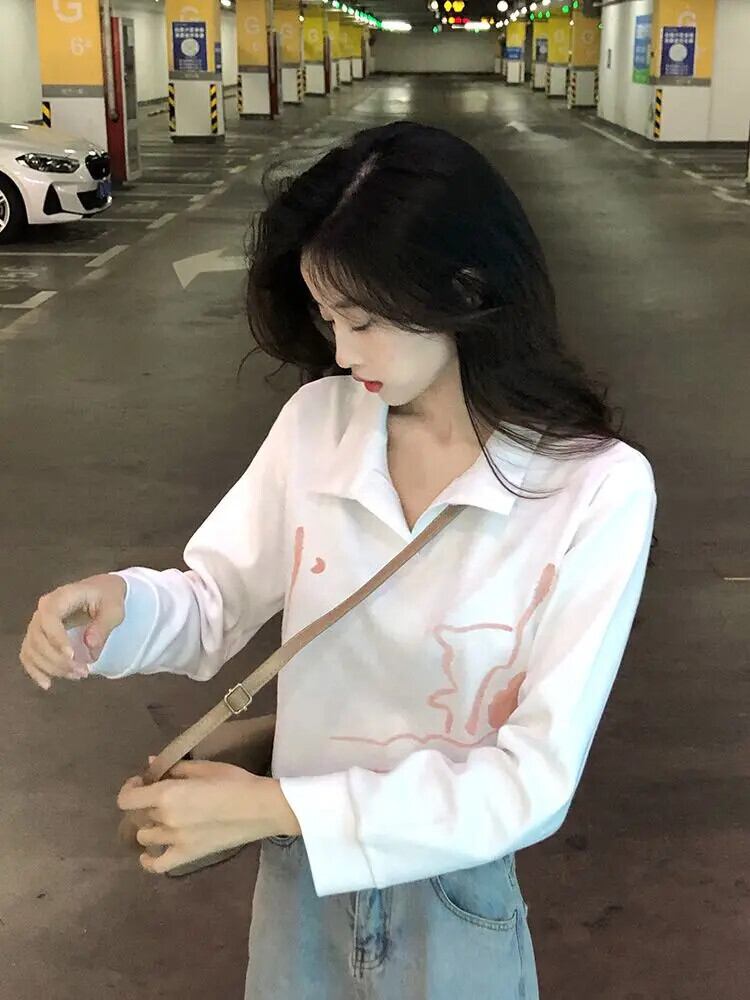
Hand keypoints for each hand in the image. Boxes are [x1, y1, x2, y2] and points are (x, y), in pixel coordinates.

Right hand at [19, 573, 126, 689]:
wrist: (101, 593)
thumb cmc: (108, 598)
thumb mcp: (114, 608)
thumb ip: (103, 626)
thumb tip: (89, 646)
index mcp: (60, 598)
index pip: (49, 618)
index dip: (57, 639)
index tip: (72, 656)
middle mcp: (42, 610)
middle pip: (38, 638)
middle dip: (58, 660)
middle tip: (83, 672)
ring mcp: (37, 625)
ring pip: (32, 650)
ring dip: (51, 668)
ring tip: (77, 675)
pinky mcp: (38, 638)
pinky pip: (28, 655)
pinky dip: (35, 671)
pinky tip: (48, 684)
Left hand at [117, 759, 298, 874]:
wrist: (260, 808)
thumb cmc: (235, 782)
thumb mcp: (206, 768)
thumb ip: (175, 768)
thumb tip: (151, 763)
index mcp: (167, 794)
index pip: (127, 798)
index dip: (130, 788)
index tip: (142, 781)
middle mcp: (165, 818)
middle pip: (139, 814)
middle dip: (146, 802)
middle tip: (161, 796)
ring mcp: (175, 840)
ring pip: (145, 836)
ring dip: (150, 825)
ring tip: (164, 819)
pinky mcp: (187, 855)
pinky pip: (158, 865)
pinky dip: (149, 861)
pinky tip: (148, 855)